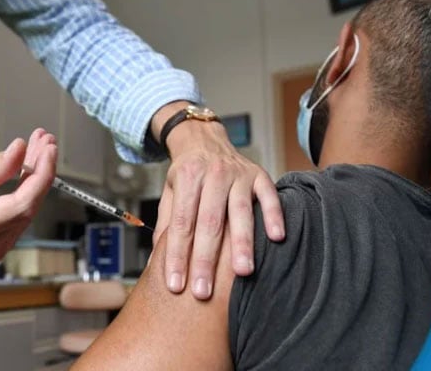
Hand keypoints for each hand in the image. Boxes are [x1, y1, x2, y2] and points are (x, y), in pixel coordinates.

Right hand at [0, 129, 56, 268]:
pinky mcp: (0, 248)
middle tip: (45, 143)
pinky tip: (32, 170)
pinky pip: (22, 217)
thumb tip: (20, 149)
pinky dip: (29, 192)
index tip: (48, 151)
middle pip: (28, 208)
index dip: (40, 177)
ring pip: (28, 211)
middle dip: (41, 172)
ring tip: (40, 149)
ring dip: (38, 179)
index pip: (20, 205)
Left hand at [151, 102, 284, 299]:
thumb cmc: (187, 172)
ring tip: (241, 272)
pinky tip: (275, 237)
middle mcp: (213, 175)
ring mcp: (238, 174)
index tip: (175, 284)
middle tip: (203, 291)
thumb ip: (166, 225)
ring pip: (240, 212)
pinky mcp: (259, 175)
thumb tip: (155, 263)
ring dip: (241, 243)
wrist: (204, 138)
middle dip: (206, 260)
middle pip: (209, 223)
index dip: (177, 256)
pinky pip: (269, 197)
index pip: (181, 224)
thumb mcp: (170, 193)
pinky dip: (273, 216)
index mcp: (187, 178)